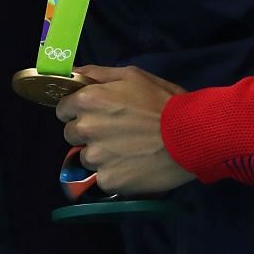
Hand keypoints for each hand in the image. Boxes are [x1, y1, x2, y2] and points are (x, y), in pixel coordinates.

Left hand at [56, 65, 194, 196]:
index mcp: (87, 100)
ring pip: (86, 158)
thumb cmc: (163, 102)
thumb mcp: (131, 76)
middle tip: (114, 132)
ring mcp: (96, 157)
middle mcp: (86, 128)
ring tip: (127, 150)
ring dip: (100, 155)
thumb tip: (71, 73)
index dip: (77, 111)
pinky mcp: (109, 180)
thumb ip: (96, 73)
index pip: (62, 110)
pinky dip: (114, 174)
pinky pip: (102, 178)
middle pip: (71, 134)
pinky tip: (133, 166)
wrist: (192, 136)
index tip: (94, 115)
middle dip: (87, 133)